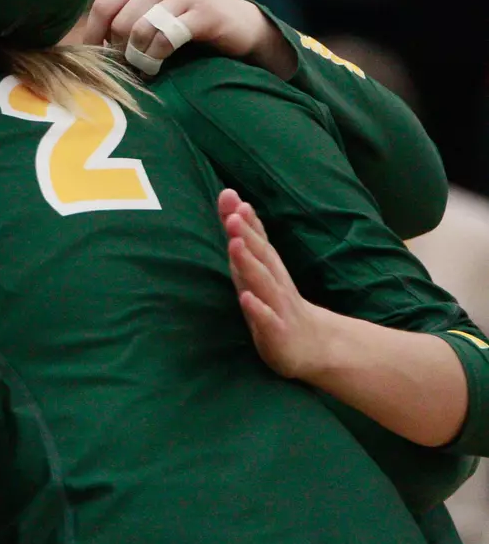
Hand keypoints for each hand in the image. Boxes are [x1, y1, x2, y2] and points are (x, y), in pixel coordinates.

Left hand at [83, 0, 291, 76]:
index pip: (104, 4)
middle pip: (120, 21)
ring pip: (140, 31)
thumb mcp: (155, 7)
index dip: (93, 35)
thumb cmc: (188, 21)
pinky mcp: (204, 11)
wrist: (242, 25)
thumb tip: (81, 40)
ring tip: (144, 67)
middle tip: (128, 66)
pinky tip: (159, 65)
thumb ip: (125, 12)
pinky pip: (164, 40)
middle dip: (120, 50)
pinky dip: (156, 58)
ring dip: (138, 57)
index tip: (94, 57)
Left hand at [220, 188, 333, 380]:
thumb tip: (234, 207)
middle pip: (261, 256)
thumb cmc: (278, 305)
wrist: (315, 347)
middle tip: (232, 214)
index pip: (257, 240)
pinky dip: (257, 309)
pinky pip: (267, 320)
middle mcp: (275, 284)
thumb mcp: (260, 274)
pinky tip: (246, 298)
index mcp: (269, 269)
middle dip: (246, 234)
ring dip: (248, 263)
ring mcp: (278, 308)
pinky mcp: (278, 334)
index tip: (230, 196)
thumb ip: (247, 243)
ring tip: (235, 244)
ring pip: (263, 283)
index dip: (244, 219)